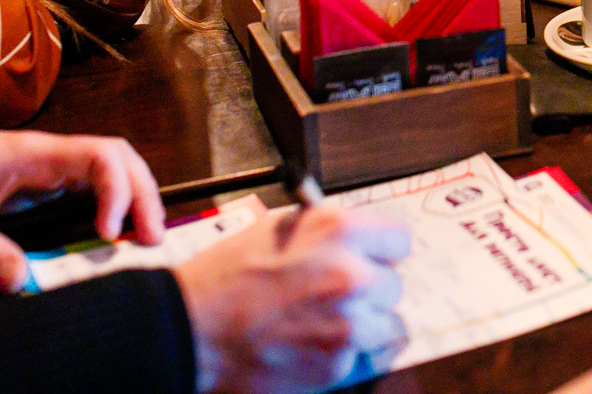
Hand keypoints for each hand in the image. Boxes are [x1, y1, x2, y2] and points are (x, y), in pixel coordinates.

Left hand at [0, 131, 163, 292]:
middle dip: (143, 194)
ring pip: (111, 168)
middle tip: (152, 240)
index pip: (98, 156)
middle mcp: (47, 154)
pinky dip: (114, 205)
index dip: (118, 191)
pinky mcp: (42, 182)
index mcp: (30, 154)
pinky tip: (116, 234)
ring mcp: (47, 166)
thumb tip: (24, 283)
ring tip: (145, 238)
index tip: (110, 234)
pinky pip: (92, 185)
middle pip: (118, 157)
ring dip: (135, 197)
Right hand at [174, 202, 410, 393]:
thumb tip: (359, 237)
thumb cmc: (226, 278)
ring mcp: (348, 322)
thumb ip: (327, 230)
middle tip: (336, 296)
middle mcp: (351, 273)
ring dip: (365, 325)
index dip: (380, 252)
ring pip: (387, 324)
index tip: (371, 260)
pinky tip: (313, 345)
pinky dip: (345, 354)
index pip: (399, 240)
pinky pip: (364, 356)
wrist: (193, 330)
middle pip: (393, 284)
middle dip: (370, 290)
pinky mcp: (338, 363)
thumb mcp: (280, 228)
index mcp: (339, 230)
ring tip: (327, 323)